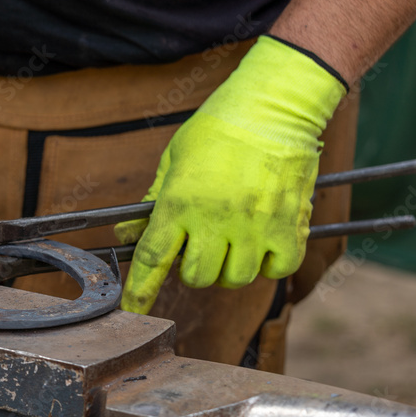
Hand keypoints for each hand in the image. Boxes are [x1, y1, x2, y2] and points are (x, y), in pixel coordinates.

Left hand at [115, 36, 346, 313]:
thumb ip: (152, 203)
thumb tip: (127, 235)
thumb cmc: (218, 129)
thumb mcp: (173, 160)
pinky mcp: (289, 226)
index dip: (140, 291)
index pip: (153, 259)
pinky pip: (276, 271)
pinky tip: (261, 244)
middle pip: (196, 277)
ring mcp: (255, 226)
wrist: (274, 105)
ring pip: (235, 279)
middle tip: (199, 247)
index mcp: (180, 202)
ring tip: (231, 241)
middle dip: (192, 269)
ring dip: (228, 268)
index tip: (133, 311)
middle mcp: (215, 219)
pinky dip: (267, 266)